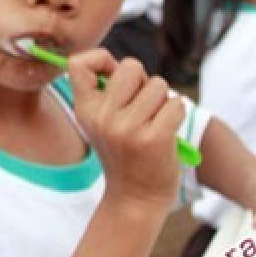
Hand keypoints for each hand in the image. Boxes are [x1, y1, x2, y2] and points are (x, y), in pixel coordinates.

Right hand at [68, 50, 184, 213]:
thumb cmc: (125, 152)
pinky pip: (176, 104)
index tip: (111, 74)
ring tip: (154, 122)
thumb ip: (108, 91)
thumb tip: (121, 63)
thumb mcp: (102, 122)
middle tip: (142, 105)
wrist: (136, 197)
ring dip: (163, 100)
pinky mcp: (154, 139)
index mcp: (85, 110)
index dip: (101, 59)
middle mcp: (102, 118)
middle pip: (130, 66)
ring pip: (158, 85)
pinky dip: (177, 114)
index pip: (78, 63)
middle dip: (143, 80)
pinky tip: (167, 132)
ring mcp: (127, 129)